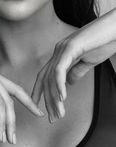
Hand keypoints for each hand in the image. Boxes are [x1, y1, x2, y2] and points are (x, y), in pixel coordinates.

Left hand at [31, 8, 115, 122]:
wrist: (115, 29)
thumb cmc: (104, 42)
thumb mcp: (88, 61)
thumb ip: (76, 71)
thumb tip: (68, 83)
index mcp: (61, 54)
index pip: (45, 74)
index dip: (40, 90)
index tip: (39, 107)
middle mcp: (58, 51)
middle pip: (46, 78)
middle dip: (47, 99)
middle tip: (53, 118)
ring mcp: (62, 48)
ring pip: (51, 76)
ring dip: (54, 97)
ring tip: (59, 113)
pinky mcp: (71, 47)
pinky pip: (60, 69)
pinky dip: (59, 84)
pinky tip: (62, 98)